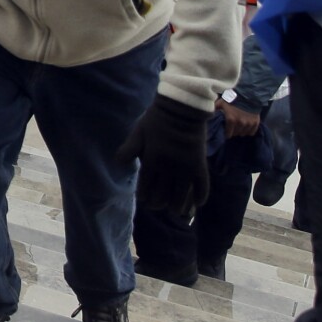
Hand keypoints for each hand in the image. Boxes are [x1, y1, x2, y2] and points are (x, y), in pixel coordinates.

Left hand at [115, 96, 211, 219]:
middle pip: (163, 194)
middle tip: (157, 207)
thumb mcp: (138, 132)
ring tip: (176, 211)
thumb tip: (119, 163)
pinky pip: (202, 186)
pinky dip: (200, 197)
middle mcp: (168, 168)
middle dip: (159, 204)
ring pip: (182, 195)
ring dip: (178, 206)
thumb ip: (129, 149)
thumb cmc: (156, 119)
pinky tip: (197, 204)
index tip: (144, 201)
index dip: (145, 196)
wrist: (181, 109)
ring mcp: (185, 167)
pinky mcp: (200, 165)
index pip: (147, 186)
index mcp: (152, 160)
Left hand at [217, 98, 260, 138]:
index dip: (226, 133)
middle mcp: (240, 123)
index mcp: (231, 119)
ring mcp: (249, 123)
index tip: (226, 132)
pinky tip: (245, 127)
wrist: (248, 94)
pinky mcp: (256, 122)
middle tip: (232, 128)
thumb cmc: (232, 98)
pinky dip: (248, 131)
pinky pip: (252, 132)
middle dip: (233, 132)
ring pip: (243, 133)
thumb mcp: (221, 103)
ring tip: (238, 127)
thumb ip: (215, 110)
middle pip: (236, 134)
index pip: (228, 134)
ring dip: (240, 131)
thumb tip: (209, 116)